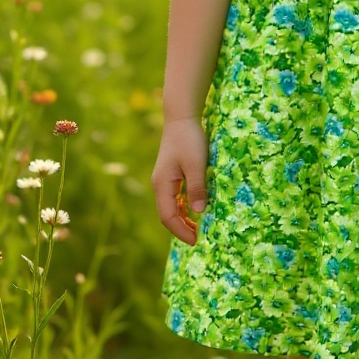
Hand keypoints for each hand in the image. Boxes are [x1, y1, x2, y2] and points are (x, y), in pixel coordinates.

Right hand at [150, 117, 208, 245]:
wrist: (182, 118)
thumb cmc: (189, 139)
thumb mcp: (196, 164)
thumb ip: (197, 188)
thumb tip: (199, 213)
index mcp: (162, 185)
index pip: (167, 217)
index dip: (181, 231)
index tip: (196, 240)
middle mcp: (160, 185)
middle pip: (167, 214)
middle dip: (181, 228)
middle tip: (199, 238)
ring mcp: (164, 180)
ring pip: (171, 206)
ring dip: (183, 218)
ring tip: (198, 228)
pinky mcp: (171, 174)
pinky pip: (175, 197)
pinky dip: (184, 207)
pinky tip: (195, 210)